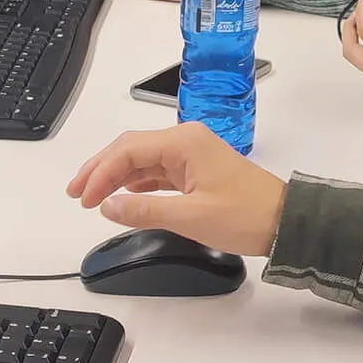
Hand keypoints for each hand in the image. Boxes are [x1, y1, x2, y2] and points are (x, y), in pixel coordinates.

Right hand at [67, 122, 286, 256]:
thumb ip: (144, 211)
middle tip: (76, 193)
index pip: (128, 150)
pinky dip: (137, 183)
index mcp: (184, 142)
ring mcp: (192, 154)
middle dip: (101, 170)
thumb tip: (106, 207)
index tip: (83, 199)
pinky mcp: (197, 170)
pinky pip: (158, 171)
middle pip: (131, 148)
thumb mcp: (191, 217)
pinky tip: (124, 196)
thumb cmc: (244, 216)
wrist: (286, 223)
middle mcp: (186, 140)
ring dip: (117, 177)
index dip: (100, 173)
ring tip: (92, 197)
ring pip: (143, 159)